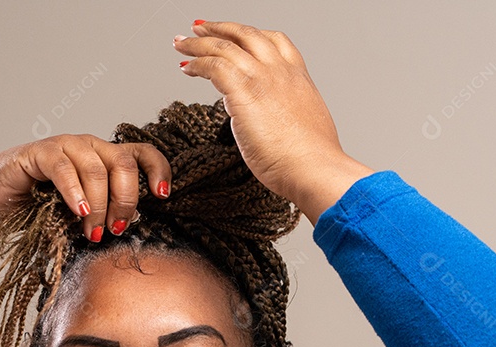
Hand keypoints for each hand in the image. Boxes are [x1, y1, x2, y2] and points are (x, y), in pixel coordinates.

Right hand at [0, 135, 171, 241]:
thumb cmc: (40, 206)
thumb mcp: (82, 212)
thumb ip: (105, 213)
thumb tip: (128, 228)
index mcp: (105, 157)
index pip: (142, 154)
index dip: (157, 171)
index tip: (162, 196)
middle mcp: (90, 146)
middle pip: (124, 164)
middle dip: (125, 200)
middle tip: (116, 228)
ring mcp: (65, 147)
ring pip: (97, 169)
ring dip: (100, 206)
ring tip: (91, 230)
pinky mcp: (40, 153)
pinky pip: (64, 169)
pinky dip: (75, 193)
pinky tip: (78, 212)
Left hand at [175, 21, 373, 223]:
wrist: (314, 168)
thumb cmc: (311, 161)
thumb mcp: (306, 127)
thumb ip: (289, 117)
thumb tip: (278, 124)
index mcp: (297, 78)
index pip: (275, 41)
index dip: (251, 34)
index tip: (235, 35)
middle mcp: (280, 71)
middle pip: (246, 34)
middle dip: (220, 28)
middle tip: (200, 28)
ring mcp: (262, 78)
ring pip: (224, 46)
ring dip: (199, 43)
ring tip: (182, 44)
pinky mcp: (243, 92)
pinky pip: (213, 66)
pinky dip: (196, 63)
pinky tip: (186, 69)